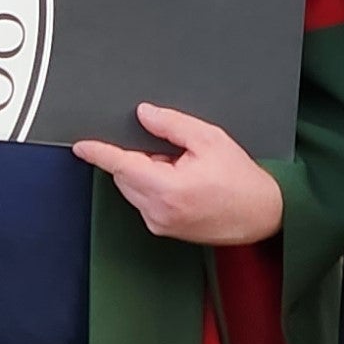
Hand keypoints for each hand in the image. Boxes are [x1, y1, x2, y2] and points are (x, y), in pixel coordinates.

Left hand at [72, 104, 283, 245]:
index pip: (122, 166)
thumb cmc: (240, 179)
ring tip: (182, 169)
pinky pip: (144, 201)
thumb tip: (143, 114)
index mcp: (167, 189)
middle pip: (125, 176)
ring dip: (145, 172)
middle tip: (171, 152)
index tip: (81, 145)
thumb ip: (171, 124)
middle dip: (137, 157)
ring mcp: (160, 224)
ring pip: (133, 188)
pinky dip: (153, 186)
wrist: (262, 213)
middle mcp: (158, 212)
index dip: (99, 152)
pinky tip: (182, 183)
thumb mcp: (209, 139)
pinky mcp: (163, 229)